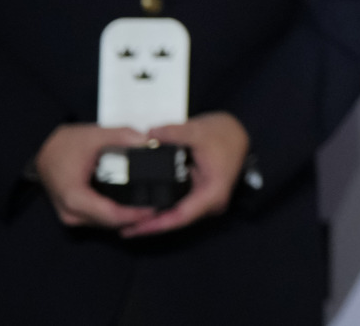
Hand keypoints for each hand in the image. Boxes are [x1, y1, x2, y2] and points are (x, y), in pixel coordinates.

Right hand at [35, 123, 157, 229]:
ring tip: (151, 205)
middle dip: (136, 217)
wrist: (43, 149)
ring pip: (106, 223)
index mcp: (74, 196)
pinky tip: (134, 204)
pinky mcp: (75, 213)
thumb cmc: (66, 144)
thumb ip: (125, 136)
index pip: (111, 214)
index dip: (135, 214)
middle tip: (160, 206)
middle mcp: (71, 212)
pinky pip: (100, 219)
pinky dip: (117, 214)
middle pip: (110, 222)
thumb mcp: (97, 135)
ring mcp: (71, 216)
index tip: (155, 208)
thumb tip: (150, 143)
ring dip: (127, 218)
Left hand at [119, 112, 250, 238]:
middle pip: (177, 220)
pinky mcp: (199, 195)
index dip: (155, 225)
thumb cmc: (223, 133)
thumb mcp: (197, 130)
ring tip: (125, 221)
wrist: (238, 131)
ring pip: (177, 216)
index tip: (132, 228)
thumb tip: (148, 134)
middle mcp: (210, 202)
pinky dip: (161, 209)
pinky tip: (141, 207)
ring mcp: (205, 200)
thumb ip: (173, 133)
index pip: (181, 217)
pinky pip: (178, 207)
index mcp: (212, 192)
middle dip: (149, 225)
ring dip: (154, 219)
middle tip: (121, 226)